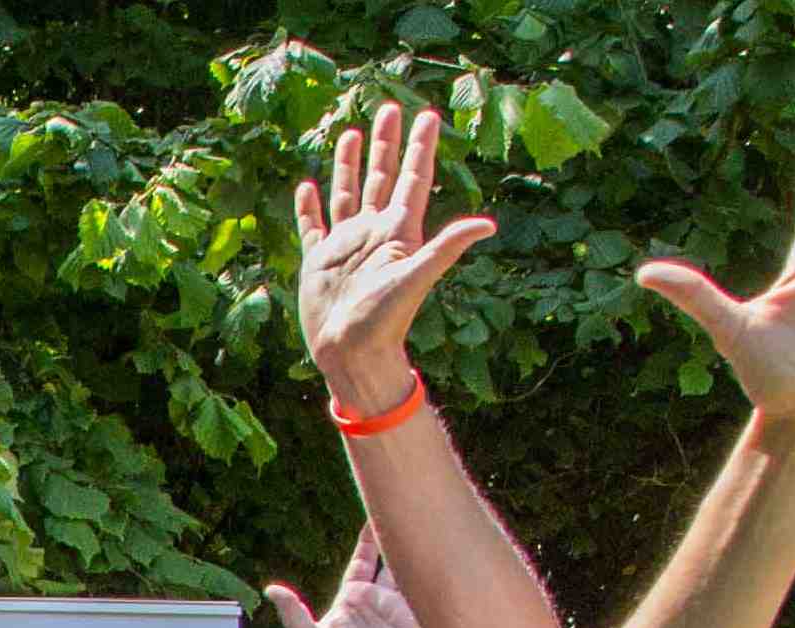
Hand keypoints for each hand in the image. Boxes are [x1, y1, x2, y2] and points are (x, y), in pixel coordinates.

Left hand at [265, 525, 422, 627]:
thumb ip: (292, 612)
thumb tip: (271, 589)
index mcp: (351, 601)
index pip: (362, 563)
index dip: (367, 542)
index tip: (371, 519)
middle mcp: (375, 602)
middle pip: (388, 563)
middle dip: (395, 539)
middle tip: (403, 509)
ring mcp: (395, 612)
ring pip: (406, 575)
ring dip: (413, 553)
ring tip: (423, 524)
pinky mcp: (412, 624)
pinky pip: (420, 596)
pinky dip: (426, 578)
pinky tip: (432, 558)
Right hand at [293, 100, 498, 423]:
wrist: (349, 353)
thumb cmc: (383, 320)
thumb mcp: (415, 278)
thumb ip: (446, 247)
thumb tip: (487, 225)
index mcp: (399, 231)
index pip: (412, 179)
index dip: (420, 147)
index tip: (427, 115)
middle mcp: (374, 232)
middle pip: (382, 177)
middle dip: (387, 143)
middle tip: (390, 108)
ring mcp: (346, 245)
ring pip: (349, 192)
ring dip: (351, 164)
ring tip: (352, 132)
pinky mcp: (320, 260)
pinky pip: (314, 225)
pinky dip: (309, 206)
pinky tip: (307, 187)